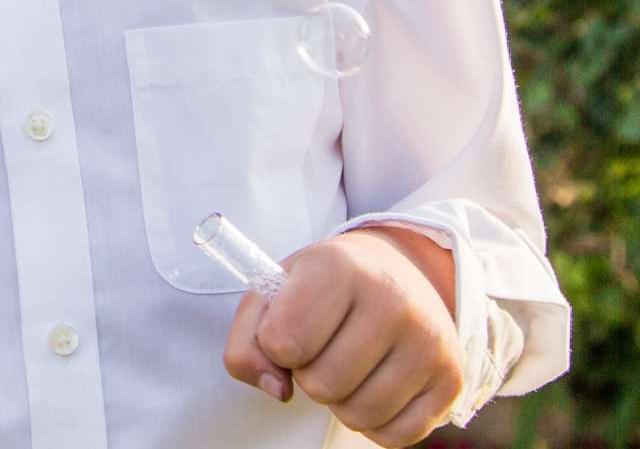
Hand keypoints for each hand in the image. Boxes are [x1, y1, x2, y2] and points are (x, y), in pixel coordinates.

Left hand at [225, 226, 463, 445]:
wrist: (396, 272)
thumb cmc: (323, 288)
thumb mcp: (272, 293)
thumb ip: (247, 342)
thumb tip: (277, 391)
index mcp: (340, 268)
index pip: (283, 342)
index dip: (276, 344)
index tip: (293, 322)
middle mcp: (393, 300)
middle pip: (321, 385)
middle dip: (309, 374)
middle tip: (325, 345)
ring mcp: (429, 341)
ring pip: (358, 415)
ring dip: (340, 400)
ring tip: (349, 363)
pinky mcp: (452, 379)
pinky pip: (395, 436)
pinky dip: (374, 423)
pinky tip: (375, 385)